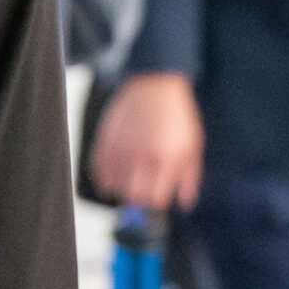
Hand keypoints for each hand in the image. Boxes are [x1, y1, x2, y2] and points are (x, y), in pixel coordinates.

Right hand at [91, 72, 204, 210]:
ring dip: (120, 189)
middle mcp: (139, 156)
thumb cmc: (176, 114)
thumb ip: (189, 178)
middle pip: (131, 196)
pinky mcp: (104, 139)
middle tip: (142, 192)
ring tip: (128, 181)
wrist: (154, 85)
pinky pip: (96, 169)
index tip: (156, 199)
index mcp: (164, 159)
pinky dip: (103, 177)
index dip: (155, 203)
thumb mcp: (192, 147)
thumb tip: (184, 202)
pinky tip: (113, 173)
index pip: (154, 198)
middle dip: (137, 199)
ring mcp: (119, 148)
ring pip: (112, 186)